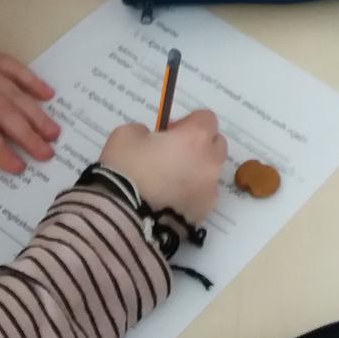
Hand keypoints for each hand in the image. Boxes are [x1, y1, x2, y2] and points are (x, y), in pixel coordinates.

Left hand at [0, 14, 59, 172]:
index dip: (0, 149)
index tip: (18, 167)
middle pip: (5, 113)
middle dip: (28, 136)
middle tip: (48, 156)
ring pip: (16, 93)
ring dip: (36, 113)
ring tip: (55, 132)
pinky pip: (15, 67)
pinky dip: (32, 80)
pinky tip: (49, 95)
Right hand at [101, 110, 227, 221]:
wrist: (123, 219)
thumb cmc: (127, 170)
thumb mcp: (126, 135)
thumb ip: (145, 131)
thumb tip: (152, 141)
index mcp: (196, 138)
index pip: (206, 118)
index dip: (187, 121)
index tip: (168, 131)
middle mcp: (210, 163)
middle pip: (215, 145)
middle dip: (198, 145)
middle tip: (171, 153)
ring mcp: (209, 191)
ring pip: (209, 173)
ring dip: (195, 171)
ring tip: (167, 181)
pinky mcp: (203, 214)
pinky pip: (201, 197)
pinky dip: (190, 195)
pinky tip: (167, 200)